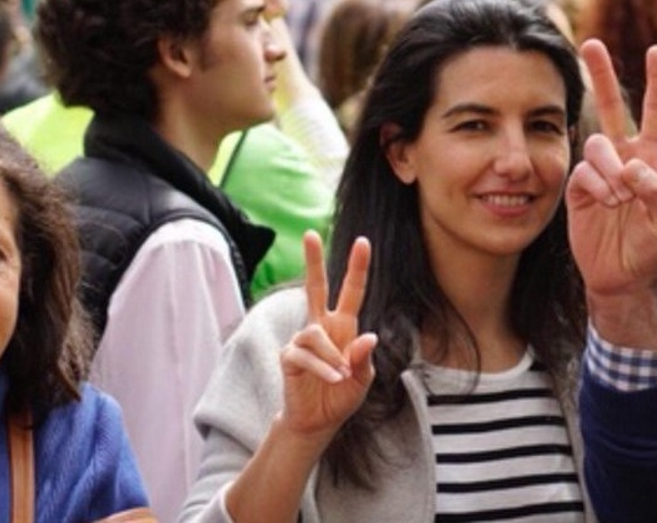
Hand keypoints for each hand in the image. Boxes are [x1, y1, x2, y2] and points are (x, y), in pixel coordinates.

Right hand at [279, 231, 377, 442]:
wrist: (318, 423)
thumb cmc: (341, 397)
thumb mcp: (362, 379)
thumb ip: (364, 359)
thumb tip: (368, 336)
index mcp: (343, 327)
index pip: (351, 291)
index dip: (357, 268)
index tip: (362, 241)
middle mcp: (321, 327)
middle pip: (315, 287)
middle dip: (313, 261)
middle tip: (309, 233)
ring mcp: (302, 340)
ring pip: (314, 332)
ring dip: (332, 356)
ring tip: (340, 376)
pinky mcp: (289, 357)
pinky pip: (304, 354)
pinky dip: (322, 367)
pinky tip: (333, 379)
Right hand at [566, 41, 656, 339]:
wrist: (620, 277)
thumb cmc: (652, 249)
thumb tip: (635, 169)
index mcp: (652, 158)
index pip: (655, 113)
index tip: (655, 49)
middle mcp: (624, 157)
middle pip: (612, 108)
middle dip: (602, 75)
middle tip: (591, 42)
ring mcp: (599, 171)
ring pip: (598, 145)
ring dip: (611, 172)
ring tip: (619, 200)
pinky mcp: (578, 186)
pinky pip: (583, 171)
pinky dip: (597, 186)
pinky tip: (605, 204)